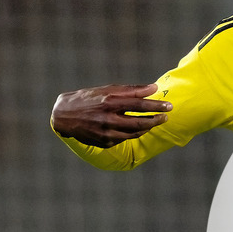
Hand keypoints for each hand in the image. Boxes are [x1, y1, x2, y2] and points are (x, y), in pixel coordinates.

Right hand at [51, 83, 171, 147]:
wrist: (63, 116)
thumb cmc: (88, 99)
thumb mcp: (107, 90)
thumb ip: (131, 90)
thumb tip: (153, 88)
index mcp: (109, 102)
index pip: (138, 104)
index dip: (156, 106)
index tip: (169, 106)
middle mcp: (107, 119)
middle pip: (139, 122)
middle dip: (156, 120)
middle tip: (166, 117)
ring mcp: (105, 133)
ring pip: (134, 133)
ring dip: (147, 128)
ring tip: (154, 122)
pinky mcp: (104, 143)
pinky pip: (124, 139)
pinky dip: (133, 134)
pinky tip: (139, 129)